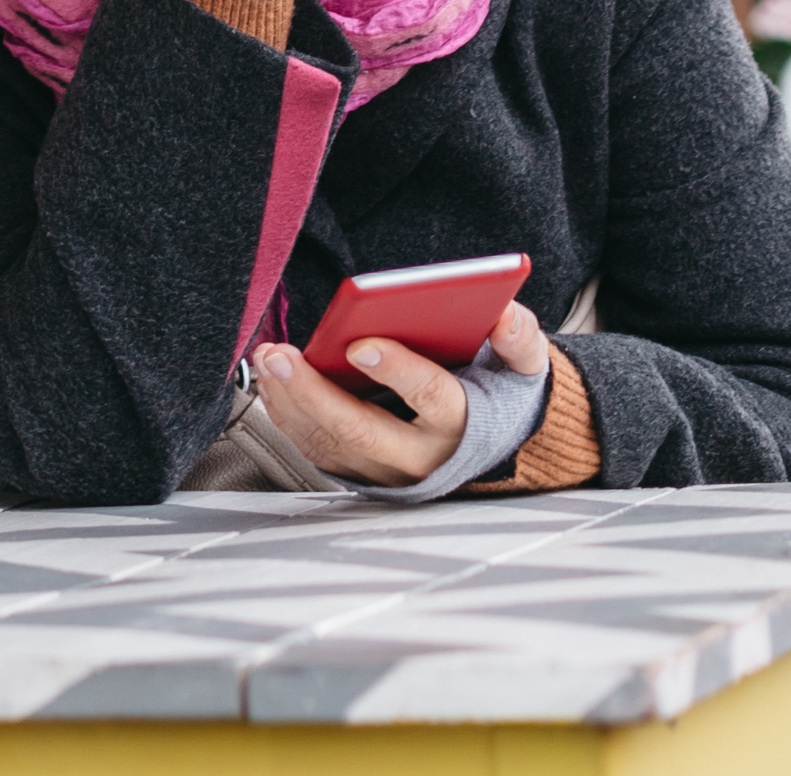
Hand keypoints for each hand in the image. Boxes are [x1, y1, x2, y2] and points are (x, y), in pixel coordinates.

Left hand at [252, 301, 548, 486]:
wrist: (486, 445)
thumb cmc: (497, 394)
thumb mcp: (523, 367)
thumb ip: (519, 341)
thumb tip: (502, 316)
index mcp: (464, 424)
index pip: (432, 398)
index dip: (398, 371)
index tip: (361, 342)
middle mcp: (421, 458)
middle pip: (361, 431)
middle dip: (315, 392)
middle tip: (281, 354)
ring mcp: (385, 472)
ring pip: (330, 443)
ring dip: (290, 402)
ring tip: (267, 360)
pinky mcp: (359, 474)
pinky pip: (316, 449)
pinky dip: (289, 416)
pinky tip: (272, 381)